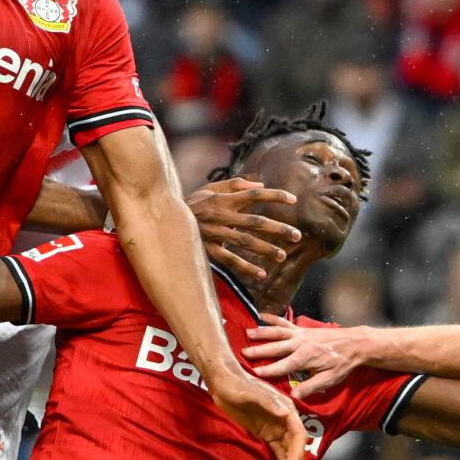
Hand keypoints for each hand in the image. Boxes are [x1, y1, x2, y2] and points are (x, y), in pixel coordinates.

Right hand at [186, 177, 301, 283]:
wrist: (163, 217)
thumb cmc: (193, 202)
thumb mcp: (211, 188)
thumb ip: (235, 185)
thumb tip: (260, 184)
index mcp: (224, 199)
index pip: (254, 195)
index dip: (274, 196)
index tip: (294, 200)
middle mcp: (222, 215)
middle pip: (255, 222)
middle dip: (278, 229)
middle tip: (297, 235)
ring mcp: (215, 233)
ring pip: (245, 242)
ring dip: (266, 249)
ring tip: (283, 255)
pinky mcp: (207, 249)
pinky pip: (229, 260)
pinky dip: (246, 268)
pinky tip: (262, 274)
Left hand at [209, 370, 307, 459]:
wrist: (223, 381)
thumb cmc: (236, 383)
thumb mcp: (250, 392)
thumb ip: (268, 401)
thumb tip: (286, 413)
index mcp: (285, 407)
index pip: (298, 433)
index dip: (298, 451)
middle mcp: (284, 418)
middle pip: (295, 444)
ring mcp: (275, 426)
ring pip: (288, 448)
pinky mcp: (265, 432)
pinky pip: (277, 449)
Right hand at [243, 314, 359, 398]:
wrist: (354, 343)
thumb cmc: (342, 364)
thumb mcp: (329, 380)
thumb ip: (310, 388)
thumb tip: (292, 398)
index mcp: (304, 359)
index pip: (281, 366)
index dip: (266, 371)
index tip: (252, 373)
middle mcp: (299, 344)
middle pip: (275, 347)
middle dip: (258, 350)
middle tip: (242, 352)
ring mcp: (300, 334)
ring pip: (277, 332)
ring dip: (262, 332)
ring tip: (247, 332)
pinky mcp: (302, 329)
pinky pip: (285, 322)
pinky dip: (273, 318)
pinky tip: (262, 315)